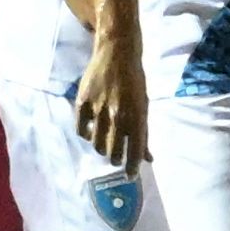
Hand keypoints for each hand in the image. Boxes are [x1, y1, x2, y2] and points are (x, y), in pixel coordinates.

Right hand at [75, 36, 151, 169]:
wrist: (117, 53)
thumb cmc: (134, 81)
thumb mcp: (144, 106)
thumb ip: (144, 133)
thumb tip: (148, 158)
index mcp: (137, 117)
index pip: (134, 152)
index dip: (132, 168)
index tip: (130, 176)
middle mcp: (117, 116)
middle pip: (113, 153)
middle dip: (116, 159)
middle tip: (116, 157)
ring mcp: (99, 110)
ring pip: (96, 145)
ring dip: (101, 148)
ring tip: (104, 143)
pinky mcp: (83, 102)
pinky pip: (81, 130)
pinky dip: (86, 134)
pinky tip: (91, 130)